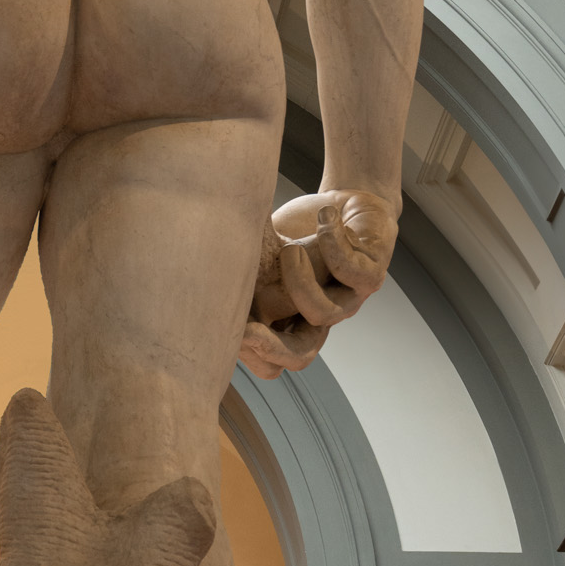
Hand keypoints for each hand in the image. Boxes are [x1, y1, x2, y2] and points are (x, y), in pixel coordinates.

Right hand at [239, 189, 397, 378]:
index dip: (252, 354)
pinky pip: (348, 272)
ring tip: (289, 250)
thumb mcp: (257, 253)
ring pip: (321, 314)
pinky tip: (323, 219)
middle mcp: (317, 318)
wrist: (344, 204)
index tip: (228, 335)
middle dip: (270, 348)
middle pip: (299, 356)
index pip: (272, 361)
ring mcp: (346, 302)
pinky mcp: (371, 277)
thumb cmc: (297, 231)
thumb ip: (234, 273)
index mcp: (287, 320)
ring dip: (298, 281)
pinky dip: (330, 243)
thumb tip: (194, 289)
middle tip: (246, 333)